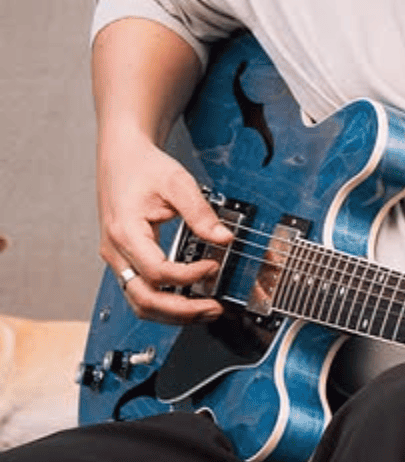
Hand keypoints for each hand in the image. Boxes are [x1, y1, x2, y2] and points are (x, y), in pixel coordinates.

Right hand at [96, 129, 232, 323]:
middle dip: (181, 310)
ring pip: (138, 302)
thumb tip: (224, 238)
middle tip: (213, 308)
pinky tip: (187, 299)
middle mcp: (116, 251)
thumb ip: (200, 212)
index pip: (157, 271)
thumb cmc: (143, 167)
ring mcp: (117, 258)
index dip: (188, 275)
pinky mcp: (124, 259)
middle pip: (143, 298)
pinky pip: (140, 291)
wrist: (122, 157)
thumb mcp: (177, 182)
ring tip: (205, 310)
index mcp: (125, 232)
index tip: (213, 266)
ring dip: (172, 313)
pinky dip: (163, 302)